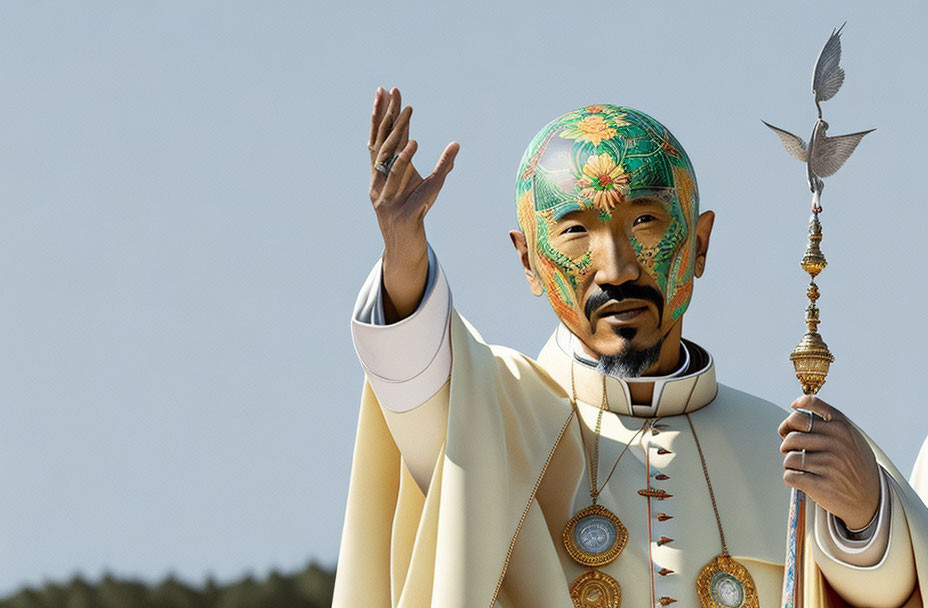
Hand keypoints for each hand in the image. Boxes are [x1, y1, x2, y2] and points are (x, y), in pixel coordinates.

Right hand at [367, 87, 458, 321]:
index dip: (381, 116)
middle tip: (396, 93)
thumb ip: (437, 168)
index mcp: (380, 177)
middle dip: (389, 117)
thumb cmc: (414, 219)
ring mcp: (388, 201)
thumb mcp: (425, 189)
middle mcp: (379, 186)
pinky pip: (411, 188)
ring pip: (394, 164)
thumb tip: (455, 146)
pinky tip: (415, 147)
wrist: (405, 254)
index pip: (379, 140)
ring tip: (408, 113)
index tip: (384, 90)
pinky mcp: (403, 215)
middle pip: (383, 146)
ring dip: (401, 137)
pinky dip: (411, 167)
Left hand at [779, 395, 880, 529]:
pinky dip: (791, 478)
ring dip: (790, 463)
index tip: (788, 425)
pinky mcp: (821, 485)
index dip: (791, 417)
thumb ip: (828, 421)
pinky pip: (790, 476)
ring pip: (789, 457)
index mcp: (842, 428)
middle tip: (792, 450)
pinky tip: (802, 479)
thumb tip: (796, 407)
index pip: (806, 411)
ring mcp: (829, 465)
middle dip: (786, 443)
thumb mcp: (851, 437)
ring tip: (801, 467)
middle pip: (792, 435)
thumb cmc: (856, 465)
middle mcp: (837, 444)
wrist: (872, 500)